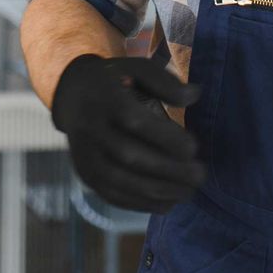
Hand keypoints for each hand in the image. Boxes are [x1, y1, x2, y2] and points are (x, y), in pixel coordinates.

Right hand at [50, 55, 205, 211]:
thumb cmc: (116, 81)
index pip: (134, 121)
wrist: (73, 96)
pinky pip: (113, 196)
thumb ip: (165, 82)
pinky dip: (142, 204)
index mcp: (104, 98)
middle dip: (168, 170)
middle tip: (199, 175)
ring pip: (120, 181)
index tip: (194, 147)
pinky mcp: (85, 175)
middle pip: (129, 156)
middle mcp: (91, 129)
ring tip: (188, 192)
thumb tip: (194, 96)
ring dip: (158, 192)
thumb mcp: (138, 69)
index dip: (165, 138)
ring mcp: (85, 155)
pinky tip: (167, 202)